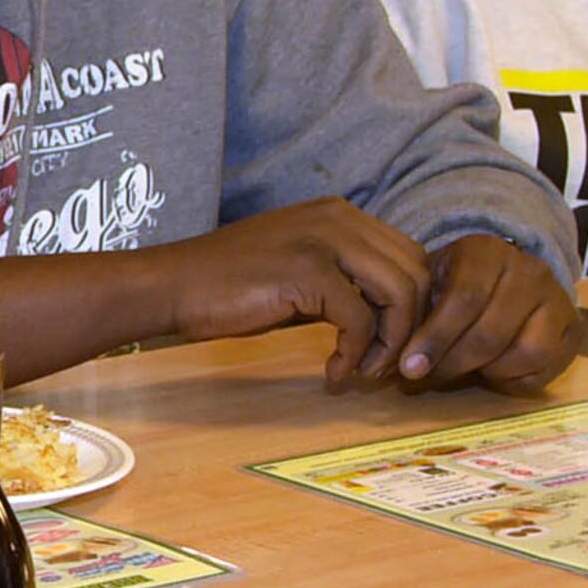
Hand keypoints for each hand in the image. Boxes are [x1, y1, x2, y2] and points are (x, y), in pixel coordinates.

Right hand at [150, 200, 432, 386]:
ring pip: (399, 294)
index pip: (409, 256)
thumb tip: (388, 314)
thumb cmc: (226, 285)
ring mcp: (324, 241)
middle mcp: (338, 218)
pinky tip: (333, 373)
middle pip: (415, 273)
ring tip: (364, 371)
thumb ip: (343, 277)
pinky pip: (360, 320)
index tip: (390, 345)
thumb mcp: (297, 268)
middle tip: (385, 365)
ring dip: (391, 343)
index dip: (412, 306)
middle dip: (411, 326)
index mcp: (339, 214)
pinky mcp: (308, 272)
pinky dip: (355, 355)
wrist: (171, 286)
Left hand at [396, 235, 577, 392]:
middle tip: (429, 377)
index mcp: (487, 251)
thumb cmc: (453, 284)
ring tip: (466, 369)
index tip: (410, 367)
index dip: (435, 339)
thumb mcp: (429, 285)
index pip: (464, 299)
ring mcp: (558, 300)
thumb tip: (398, 366)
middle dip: (454, 364)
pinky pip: (545, 370)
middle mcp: (530, 271)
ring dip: (489, 372)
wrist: (504, 277)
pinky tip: (492, 371)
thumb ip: (413, 317)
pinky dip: (514, 381)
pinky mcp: (574, 330)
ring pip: (526, 354)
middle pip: (492, 333)